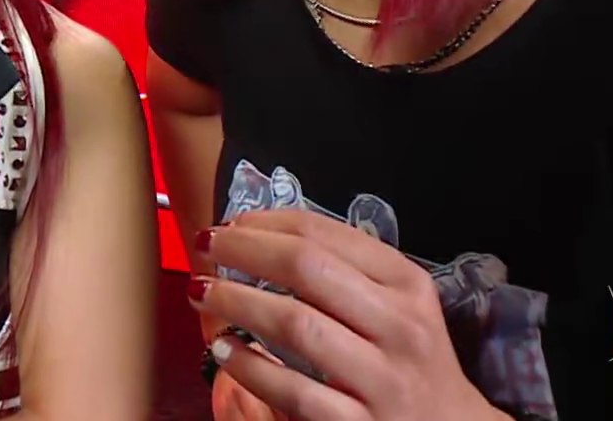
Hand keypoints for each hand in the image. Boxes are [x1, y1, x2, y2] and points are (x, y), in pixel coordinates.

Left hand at [190, 210, 508, 420]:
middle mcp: (400, 327)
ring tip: (202, 293)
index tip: (231, 222)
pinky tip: (223, 349)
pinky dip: (249, 366)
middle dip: (244, 250)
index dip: (267, 222)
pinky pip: (292, 389)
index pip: (326, 235)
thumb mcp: (399, 306)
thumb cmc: (410, 360)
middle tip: (206, 245)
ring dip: (236, 302)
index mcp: (408, 286)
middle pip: (306, 269)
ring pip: (295, 325)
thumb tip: (264, 234)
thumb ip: (347, 271)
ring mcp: (382, 379)